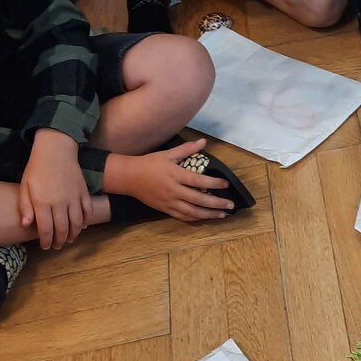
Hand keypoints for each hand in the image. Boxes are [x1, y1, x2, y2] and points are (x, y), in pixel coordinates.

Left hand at [20, 128, 92, 248]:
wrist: (56, 150)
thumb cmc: (37, 168)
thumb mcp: (25, 186)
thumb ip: (25, 206)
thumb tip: (26, 225)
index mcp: (43, 203)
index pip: (46, 229)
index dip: (46, 241)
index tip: (45, 246)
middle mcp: (60, 203)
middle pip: (62, 229)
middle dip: (59, 241)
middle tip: (57, 246)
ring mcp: (74, 198)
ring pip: (77, 223)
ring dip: (73, 234)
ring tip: (69, 239)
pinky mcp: (84, 193)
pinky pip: (88, 211)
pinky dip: (86, 221)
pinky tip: (82, 226)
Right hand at [119, 140, 235, 220]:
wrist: (129, 177)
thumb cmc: (149, 163)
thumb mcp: (168, 154)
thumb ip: (187, 149)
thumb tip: (203, 141)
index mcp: (176, 175)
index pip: (199, 181)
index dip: (214, 183)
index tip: (226, 184)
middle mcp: (174, 191)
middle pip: (199, 200)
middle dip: (217, 203)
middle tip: (231, 205)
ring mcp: (170, 202)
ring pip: (193, 212)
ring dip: (209, 214)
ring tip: (223, 214)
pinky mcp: (165, 209)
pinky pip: (183, 217)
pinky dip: (196, 218)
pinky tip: (206, 217)